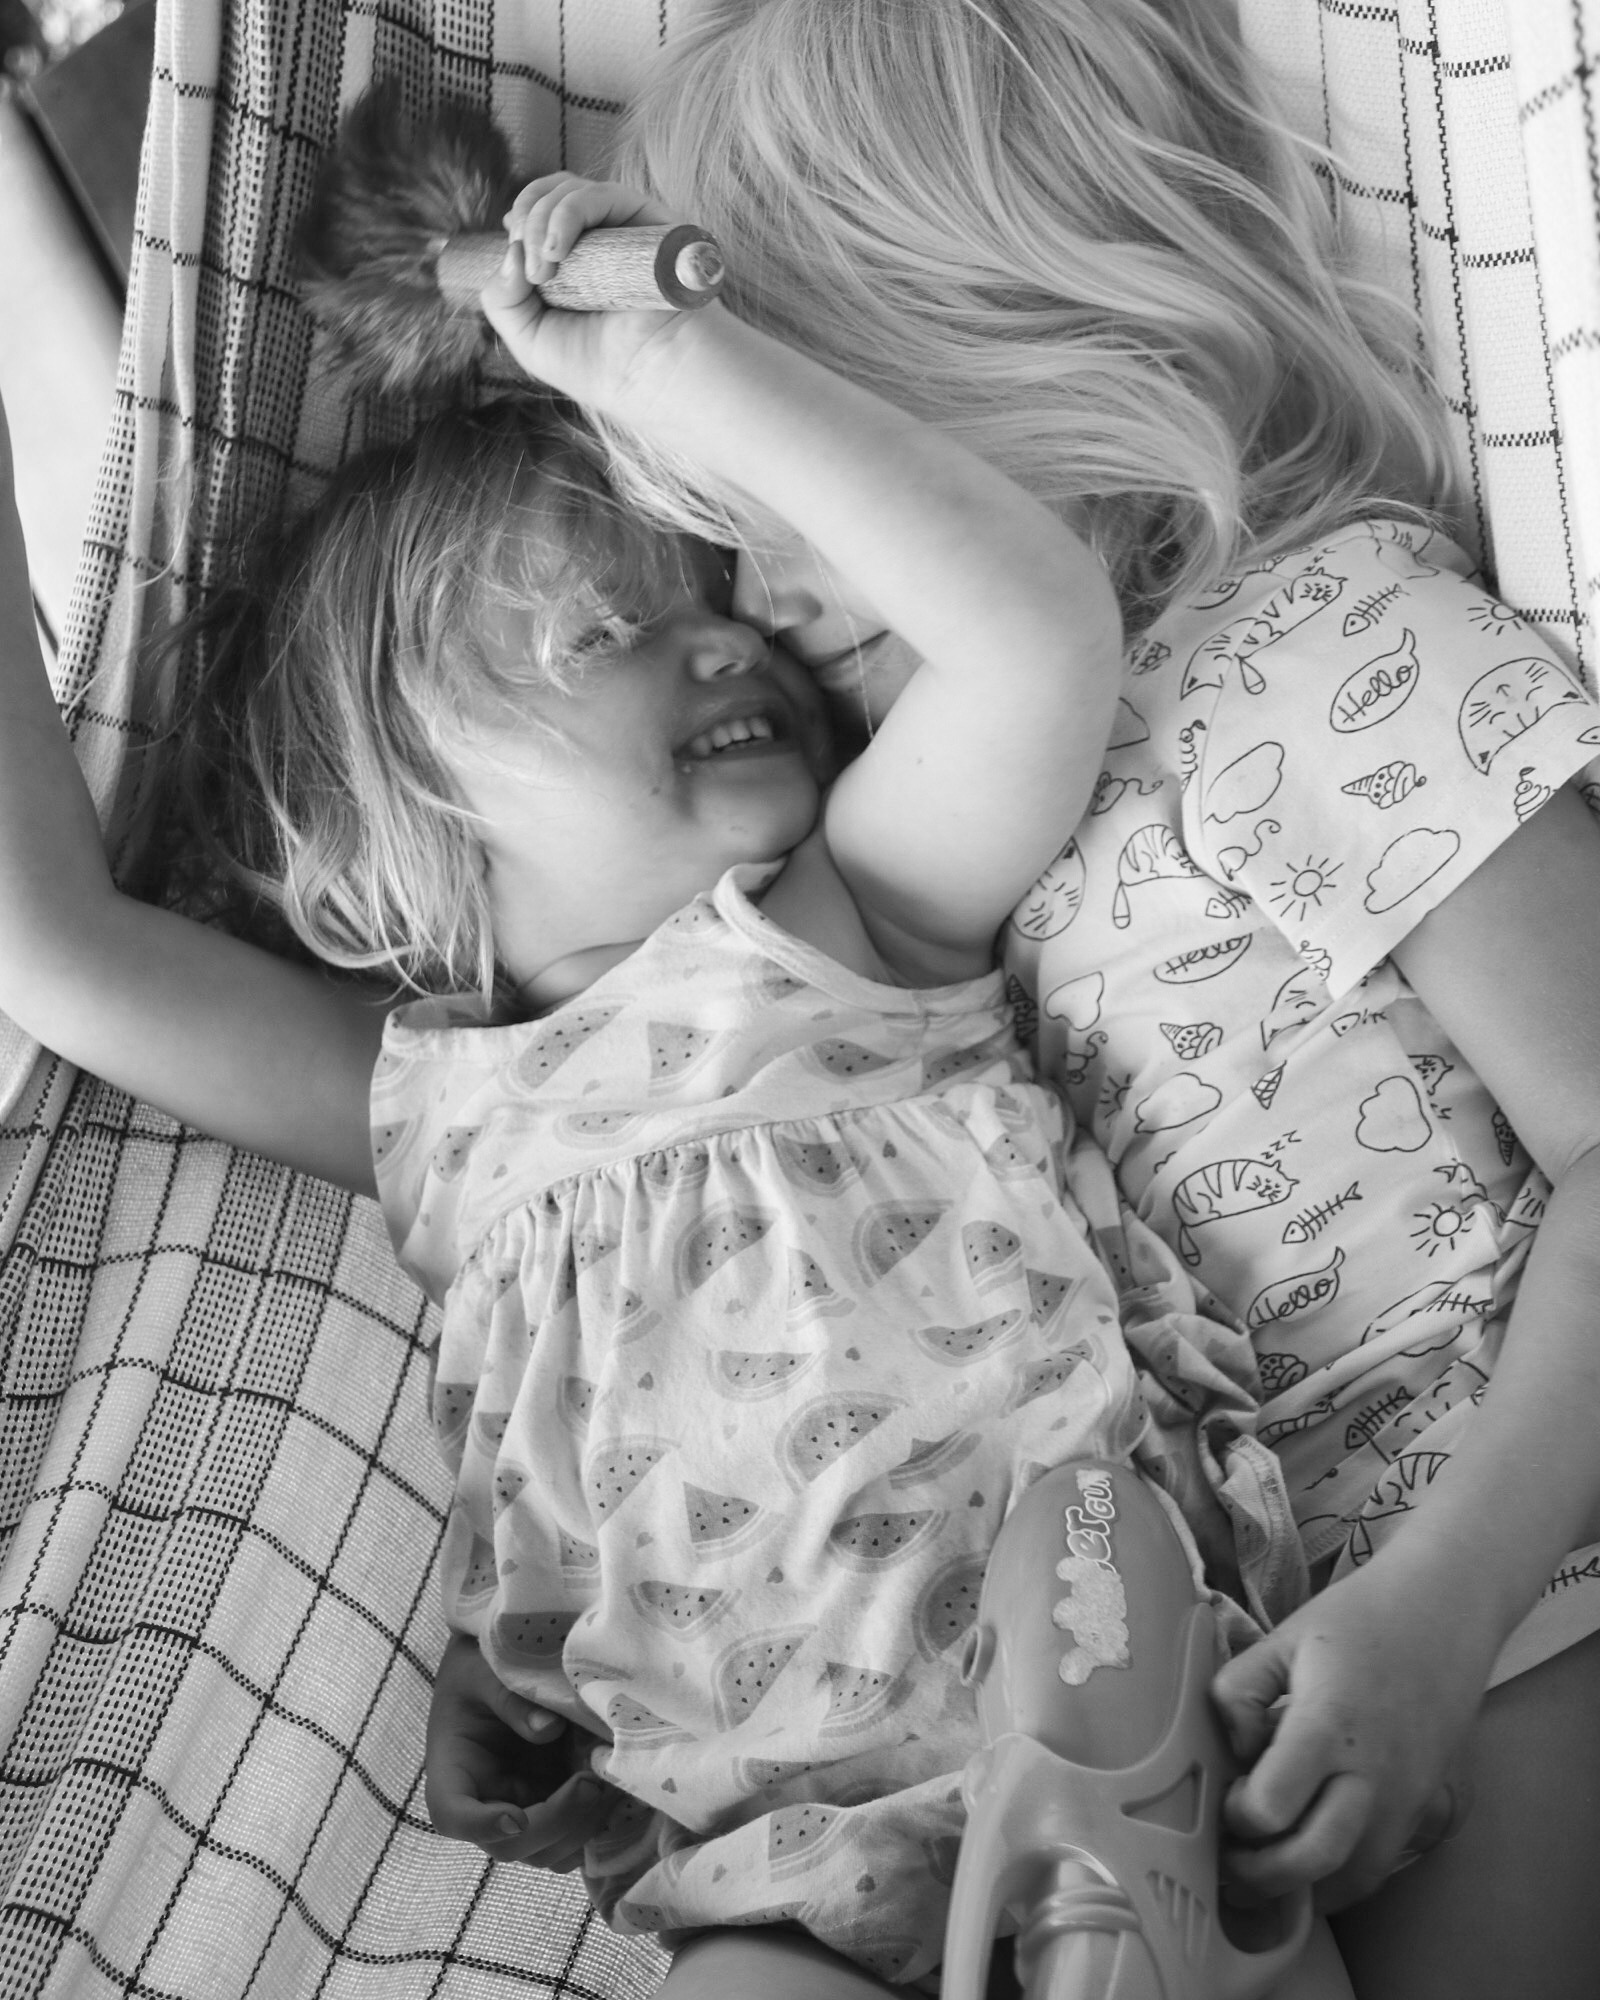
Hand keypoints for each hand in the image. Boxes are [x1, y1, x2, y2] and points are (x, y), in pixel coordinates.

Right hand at [424, 1631, 613, 1868]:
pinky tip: (614, 1790)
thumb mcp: (483, 1672)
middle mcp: (484, 1803)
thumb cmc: (479, 1667)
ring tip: (608, 1783)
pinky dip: (594, 1826)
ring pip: (545, 1852)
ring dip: (580, 1830)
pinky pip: (572, 1839)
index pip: (452, 1815)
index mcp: (454, 1771)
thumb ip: (510, 1699)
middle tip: (589, 1783)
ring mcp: (519, 1810)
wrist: (496, 1665)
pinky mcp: (551, 1807)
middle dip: (554, 1824)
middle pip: (508, 1845)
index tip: (514, 1818)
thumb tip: (549, 1729)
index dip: (480, 1827)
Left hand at [479, 174, 703, 410]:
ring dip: (542, 219)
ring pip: (570, 190)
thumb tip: (509, 250)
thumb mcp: (530, 340)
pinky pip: (602, 194)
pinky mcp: (647, 220)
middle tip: (532, 269)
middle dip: (526, 220)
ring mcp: (624, 227)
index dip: (520, 218)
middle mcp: (600, 240)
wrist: (652, 377)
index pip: (539, 213)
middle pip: (550, 193)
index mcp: (575, 262)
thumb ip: (502, 300)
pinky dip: (568, 213)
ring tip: (544, 266)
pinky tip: (558, 249)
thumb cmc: (599, 367)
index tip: (514, 247)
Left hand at [1211, 1554, 1488, 1910]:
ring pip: (1353, 1881)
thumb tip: (1235, 1753)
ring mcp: (1405, 1798)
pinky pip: (1380, 1867)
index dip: (1237, 1814)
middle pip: (1312, 1860)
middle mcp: (1372, 1774)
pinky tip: (1307, 1862)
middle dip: (1259, 1876)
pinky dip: (1339, 1880)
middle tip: (1229, 1859)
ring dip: (1301, 1891)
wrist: (1445, 1612)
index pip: (1271, 1806)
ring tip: (1262, 1873)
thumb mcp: (1281, 1638)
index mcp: (1329, 1724)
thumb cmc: (1358, 1618)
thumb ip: (1238, 1692)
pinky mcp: (1423, 1807)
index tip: (1229, 1791)